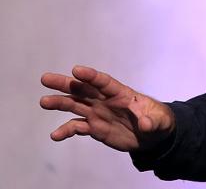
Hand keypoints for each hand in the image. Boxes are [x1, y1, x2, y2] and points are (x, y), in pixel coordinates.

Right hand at [39, 65, 174, 151]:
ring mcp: (97, 113)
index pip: (104, 82)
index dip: (91, 76)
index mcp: (122, 93)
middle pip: (83, 89)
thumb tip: (146, 125)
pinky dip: (66, 130)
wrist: (151, 136)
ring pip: (75, 105)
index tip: (76, 70)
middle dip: (65, 84)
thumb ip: (152, 122)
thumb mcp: (160, 121)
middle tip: (45, 78)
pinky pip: (77, 127)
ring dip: (59, 103)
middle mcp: (105, 100)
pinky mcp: (94, 127)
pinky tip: (55, 135)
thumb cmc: (157, 120)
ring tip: (44, 101)